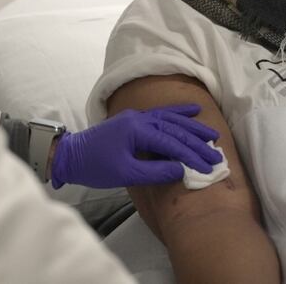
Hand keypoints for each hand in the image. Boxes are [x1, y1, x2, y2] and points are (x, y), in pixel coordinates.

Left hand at [50, 104, 222, 188]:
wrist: (69, 155)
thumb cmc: (95, 166)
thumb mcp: (125, 174)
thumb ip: (155, 172)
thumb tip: (181, 171)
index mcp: (137, 130)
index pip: (172, 142)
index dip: (191, 155)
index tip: (208, 166)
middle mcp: (140, 118)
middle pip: (175, 128)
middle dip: (197, 142)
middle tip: (216, 153)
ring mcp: (136, 117)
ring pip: (170, 119)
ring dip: (192, 126)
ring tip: (211, 134)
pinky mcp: (133, 120)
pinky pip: (161, 114)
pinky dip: (178, 113)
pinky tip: (191, 111)